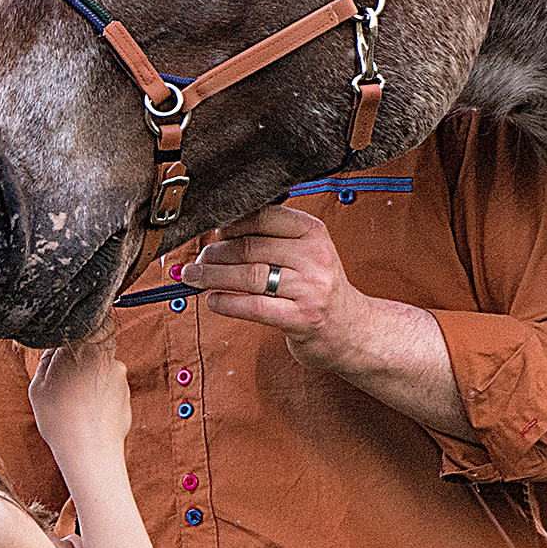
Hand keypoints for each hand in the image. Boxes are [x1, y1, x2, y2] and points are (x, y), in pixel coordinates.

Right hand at [28, 324, 131, 471]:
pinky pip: (111, 386)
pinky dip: (102, 395)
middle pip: (93, 347)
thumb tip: (54, 349)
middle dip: (81, 360)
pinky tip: (89, 410)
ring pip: (102, 368)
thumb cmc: (61, 420)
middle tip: (66, 381)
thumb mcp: (38, 386)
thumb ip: (47, 359)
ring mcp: (119, 374)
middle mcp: (105, 355)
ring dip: (91, 379)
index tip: (66, 351)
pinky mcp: (127, 392)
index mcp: (82, 346)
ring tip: (76, 402)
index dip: (74, 337)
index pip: (84, 325)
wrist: (89, 449)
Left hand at [179, 205, 367, 368]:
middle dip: (215, 254)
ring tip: (193, 278)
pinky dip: (227, 303)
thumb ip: (271, 239)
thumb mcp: (306, 253)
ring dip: (212, 277)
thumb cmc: (318, 289)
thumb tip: (219, 230)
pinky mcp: (302, 318)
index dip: (230, 224)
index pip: (263, 217)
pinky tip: (213, 300)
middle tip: (198, 259)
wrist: (352, 330)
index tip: (212, 232)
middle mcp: (314, 256)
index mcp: (313, 232)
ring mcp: (310, 288)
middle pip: (250, 248)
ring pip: (248, 276)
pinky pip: (254, 306)